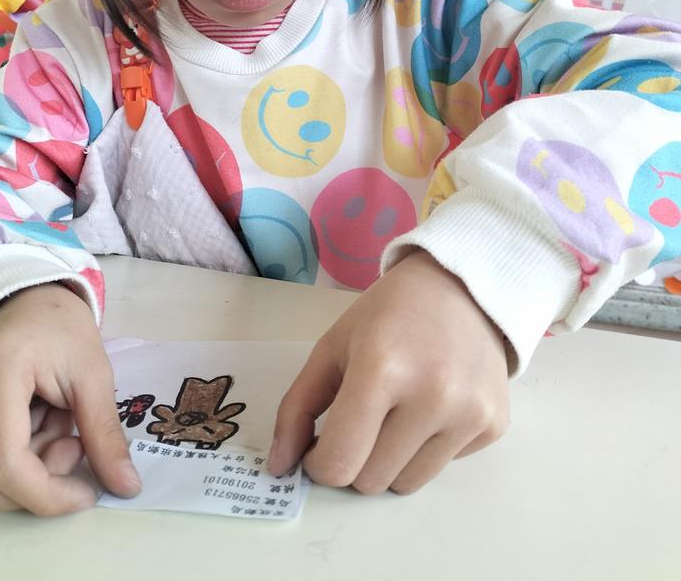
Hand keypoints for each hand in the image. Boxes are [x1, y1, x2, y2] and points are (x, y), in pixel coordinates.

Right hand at [0, 283, 140, 514]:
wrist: (26, 304)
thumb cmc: (61, 331)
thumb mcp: (94, 374)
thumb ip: (105, 434)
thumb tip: (126, 487)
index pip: (3, 462)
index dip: (47, 494)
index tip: (87, 493)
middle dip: (36, 484)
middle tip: (71, 441)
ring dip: (25, 473)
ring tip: (49, 424)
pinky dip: (5, 464)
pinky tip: (26, 425)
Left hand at [268, 250, 508, 493]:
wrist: (461, 286)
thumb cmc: (388, 314)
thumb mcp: (332, 347)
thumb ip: (298, 408)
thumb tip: (278, 467)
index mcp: (381, 368)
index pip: (339, 462)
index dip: (318, 464)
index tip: (319, 446)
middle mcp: (432, 395)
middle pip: (370, 481)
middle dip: (354, 460)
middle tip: (359, 421)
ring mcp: (469, 413)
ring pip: (407, 485)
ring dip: (389, 462)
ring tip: (396, 413)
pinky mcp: (494, 423)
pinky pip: (443, 467)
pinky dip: (427, 449)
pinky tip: (432, 405)